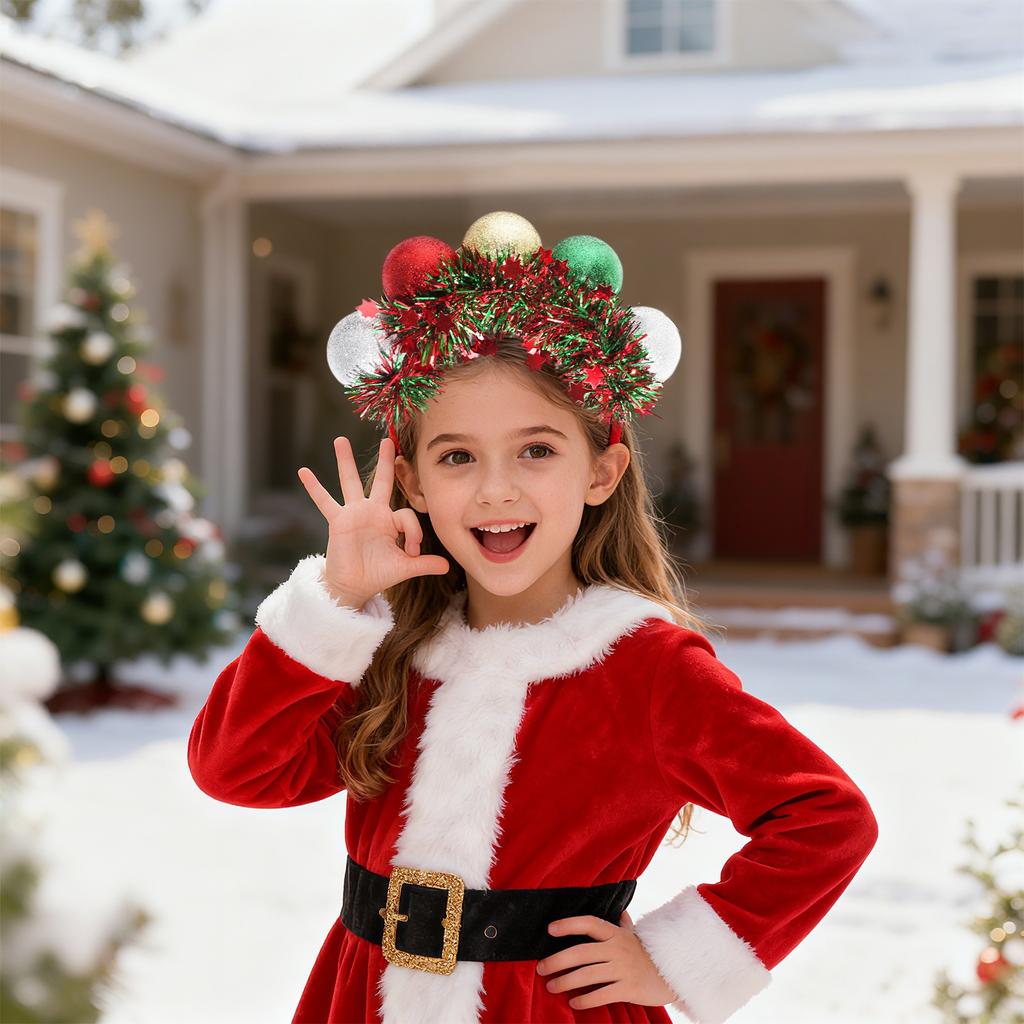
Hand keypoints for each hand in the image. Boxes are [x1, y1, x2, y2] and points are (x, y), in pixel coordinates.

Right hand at [297, 436, 448, 607]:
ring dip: (345, 461)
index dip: (414, 533)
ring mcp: (354, 513)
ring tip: (340, 439)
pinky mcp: (338, 521)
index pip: (407, 515)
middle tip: (388, 440)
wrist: (355, 586)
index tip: (413, 551)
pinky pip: (324, 502)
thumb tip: (448, 566)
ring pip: (350, 482)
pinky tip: (303, 472)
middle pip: (381, 481)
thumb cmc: (378, 574)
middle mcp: (373, 511)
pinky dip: (314, 488)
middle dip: (386, 461)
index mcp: (390, 520)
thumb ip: (424, 563)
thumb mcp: (405, 567)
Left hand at [535, 910, 678, 1011]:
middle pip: (581, 952)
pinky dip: (585, 999)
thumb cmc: (649, 954)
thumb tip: (621, 910)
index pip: (589, 923)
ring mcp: (623, 968)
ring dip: (565, 981)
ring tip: (551, 986)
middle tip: (541, 968)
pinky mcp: (629, 988)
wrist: (674, 975)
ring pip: (587, 975)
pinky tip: (574, 1002)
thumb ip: (625, 924)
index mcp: (616, 934)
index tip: (550, 929)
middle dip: (557, 960)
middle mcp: (618, 948)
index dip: (569, 924)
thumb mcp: (636, 936)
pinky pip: (602, 994)